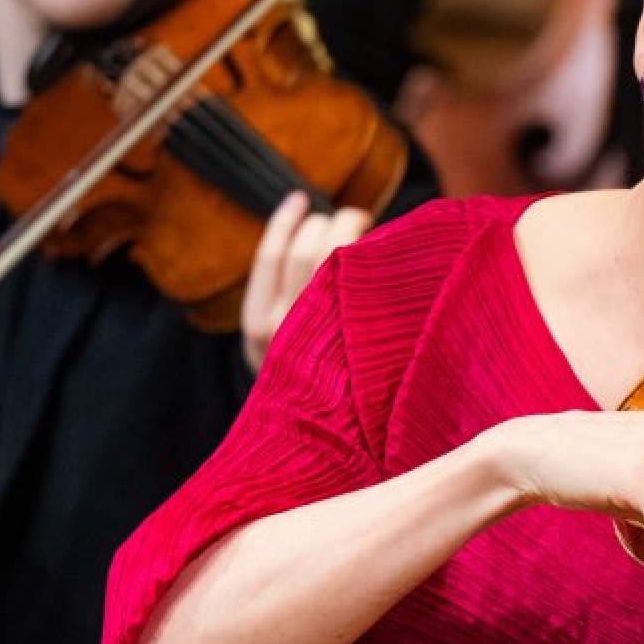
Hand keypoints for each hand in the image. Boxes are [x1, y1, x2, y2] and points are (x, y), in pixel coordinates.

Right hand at [242, 193, 372, 369]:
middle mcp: (284, 333)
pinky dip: (377, 259)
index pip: (269, 259)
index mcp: (256, 328)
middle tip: (349, 218)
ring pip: (338, 262)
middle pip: (307, 253)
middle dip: (328, 224)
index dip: (286, 222)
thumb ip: (287, 303)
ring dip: (354, 232)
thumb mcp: (280, 349)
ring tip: (366, 230)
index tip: (299, 198)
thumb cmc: (311, 384)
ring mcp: (322, 338)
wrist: (333, 444)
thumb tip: (316, 234)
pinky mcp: (363, 345)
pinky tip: (387, 251)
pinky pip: (370, 286)